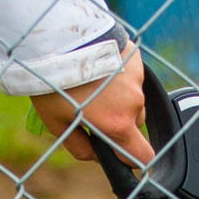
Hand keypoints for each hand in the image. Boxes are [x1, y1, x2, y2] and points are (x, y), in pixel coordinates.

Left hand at [32, 48, 152, 167]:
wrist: (60, 38)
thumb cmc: (55, 83)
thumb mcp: (57, 123)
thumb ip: (79, 147)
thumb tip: (95, 157)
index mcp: (117, 125)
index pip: (143, 156)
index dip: (132, 159)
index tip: (119, 154)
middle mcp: (133, 104)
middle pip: (135, 124)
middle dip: (119, 121)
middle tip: (94, 109)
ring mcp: (137, 79)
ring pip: (134, 99)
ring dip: (120, 97)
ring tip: (94, 85)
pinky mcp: (135, 59)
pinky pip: (132, 75)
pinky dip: (120, 75)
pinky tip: (100, 68)